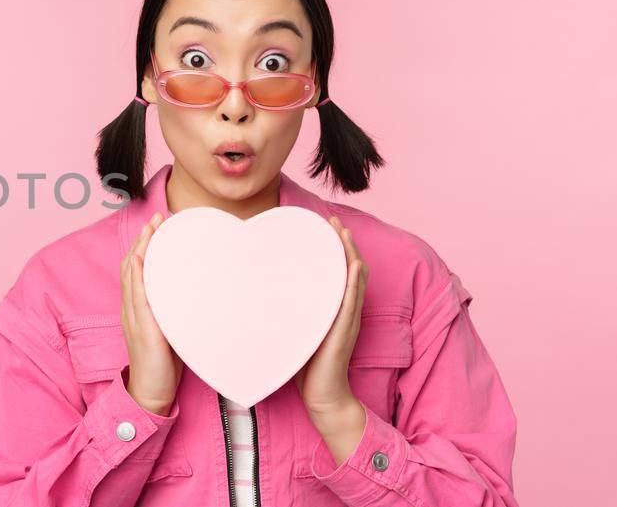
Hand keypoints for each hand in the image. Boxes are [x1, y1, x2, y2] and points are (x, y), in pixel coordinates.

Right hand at [120, 212, 184, 414]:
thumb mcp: (172, 331)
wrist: (152, 393)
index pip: (139, 269)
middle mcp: (133, 308)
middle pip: (133, 265)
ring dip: (141, 249)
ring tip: (152, 229)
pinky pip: (136, 297)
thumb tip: (201, 296)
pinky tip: (142, 260)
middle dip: (144, 239)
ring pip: (133, 275)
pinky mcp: (142, 328)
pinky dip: (137, 275)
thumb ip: (178, 312)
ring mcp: (135, 317)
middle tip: (157, 218)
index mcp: (140, 308)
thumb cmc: (164, 365)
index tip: (159, 226)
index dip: (146, 246)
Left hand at [294, 215, 368, 414]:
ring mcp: (346, 320)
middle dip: (343, 243)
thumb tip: (262, 295)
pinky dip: (354, 282)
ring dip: (350, 254)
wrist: (322, 396)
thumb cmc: (305, 366)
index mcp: (333, 309)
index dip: (333, 249)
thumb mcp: (296, 331)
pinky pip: (352, 302)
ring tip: (343, 233)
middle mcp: (343, 311)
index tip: (322, 227)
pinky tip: (353, 266)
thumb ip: (290, 313)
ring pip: (354, 280)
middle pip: (349, 269)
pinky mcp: (344, 331)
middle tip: (332, 220)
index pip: (337, 272)